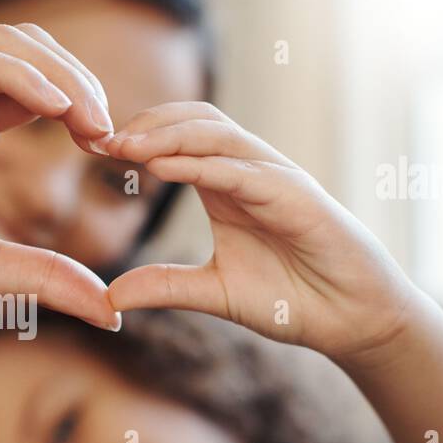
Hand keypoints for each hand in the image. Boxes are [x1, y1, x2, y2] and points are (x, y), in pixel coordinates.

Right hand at [0, 23, 119, 328]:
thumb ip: (41, 279)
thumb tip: (111, 310)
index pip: (34, 89)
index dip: (81, 108)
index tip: (114, 152)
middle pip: (28, 54)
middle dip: (81, 83)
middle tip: (113, 134)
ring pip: (2, 45)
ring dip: (58, 73)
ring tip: (93, 120)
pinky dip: (16, 75)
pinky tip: (55, 108)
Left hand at [104, 102, 415, 360]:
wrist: (351, 321)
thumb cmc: (290, 299)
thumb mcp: (213, 293)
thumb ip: (165, 287)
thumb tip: (110, 297)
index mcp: (225, 187)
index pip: (177, 139)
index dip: (136, 137)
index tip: (92, 149)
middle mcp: (248, 173)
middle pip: (194, 121)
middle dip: (145, 124)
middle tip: (99, 139)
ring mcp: (275, 179)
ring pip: (217, 135)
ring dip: (167, 136)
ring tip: (123, 146)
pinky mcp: (296, 197)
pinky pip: (243, 171)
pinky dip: (202, 165)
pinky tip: (164, 167)